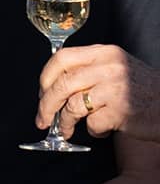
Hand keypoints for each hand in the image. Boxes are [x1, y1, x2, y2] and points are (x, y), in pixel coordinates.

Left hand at [36, 45, 159, 140]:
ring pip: (73, 106)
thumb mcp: (117, 67)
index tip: (42, 92)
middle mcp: (109, 67)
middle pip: (62, 84)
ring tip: (68, 130)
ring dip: (66, 122)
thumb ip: (89, 69)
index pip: (62, 58)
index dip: (45, 77)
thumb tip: (51, 85)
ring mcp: (116, 88)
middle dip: (46, 105)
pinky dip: (93, 130)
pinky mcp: (122, 111)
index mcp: (104, 52)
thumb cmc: (142, 89)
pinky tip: (102, 130)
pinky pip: (93, 123)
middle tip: (41, 120)